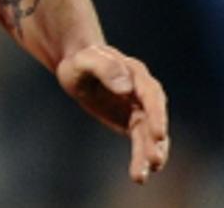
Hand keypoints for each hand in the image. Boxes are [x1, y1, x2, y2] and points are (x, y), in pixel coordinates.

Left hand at [56, 43, 169, 183]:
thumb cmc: (81, 61)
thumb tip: (126, 87)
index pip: (151, 95)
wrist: (77, 67)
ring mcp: (140, 108)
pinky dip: (141, 156)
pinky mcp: (132, 122)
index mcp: (135, 73)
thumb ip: (105, 68)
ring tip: (146, 173)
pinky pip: (140, 140)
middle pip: (154, 118)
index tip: (157, 133)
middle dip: (155, 140)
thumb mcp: (86, 60)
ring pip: (149, 134)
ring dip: (149, 153)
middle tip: (155, 159)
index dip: (156, 114)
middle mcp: (143, 93)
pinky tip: (141, 173)